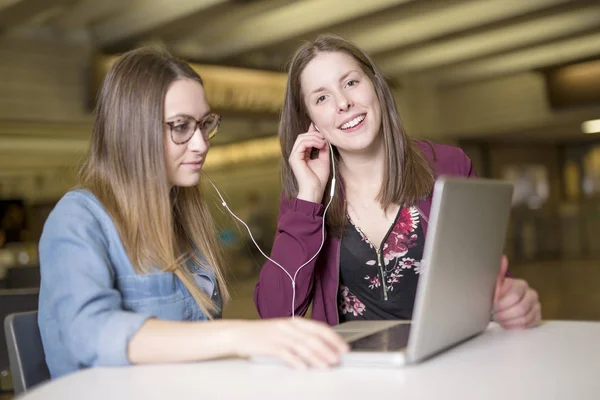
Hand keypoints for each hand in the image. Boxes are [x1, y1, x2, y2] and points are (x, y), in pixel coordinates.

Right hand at [232, 317, 348, 368]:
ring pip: (302, 346)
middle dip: (328, 348)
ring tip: (326, 365)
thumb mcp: (284, 331)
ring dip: (316, 356)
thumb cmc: (263, 334)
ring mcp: (279, 335)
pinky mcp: (269, 345)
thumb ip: (301, 336)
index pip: (319, 327)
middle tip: (338, 358)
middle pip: (312, 337)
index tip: (344, 347)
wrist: (238, 333)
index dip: (333, 337)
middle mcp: (288, 327)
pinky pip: (285, 353)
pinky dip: (295, 361)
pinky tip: (303, 368)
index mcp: (295, 321)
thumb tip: (322, 347)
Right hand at [288, 123, 330, 202]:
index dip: (312, 131)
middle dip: (315, 134)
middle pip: (303, 136)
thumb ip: (323, 149)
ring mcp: (294, 156)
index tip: (322, 128)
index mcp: (302, 155)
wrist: (314, 190)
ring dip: (314, 137)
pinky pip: (302, 143)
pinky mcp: (294, 158)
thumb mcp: (324, 160)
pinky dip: (312, 141)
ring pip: (301, 138)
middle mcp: (296, 154)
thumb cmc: (319, 179)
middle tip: (325, 137)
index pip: (305, 139)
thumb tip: (325, 138)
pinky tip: (320, 145)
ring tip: (324, 142)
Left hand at [493, 255, 540, 328]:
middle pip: (520, 308)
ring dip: (508, 321)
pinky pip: (528, 325)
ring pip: (524, 318)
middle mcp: (532, 294)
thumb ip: (498, 273)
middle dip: (504, 314)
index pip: (514, 295)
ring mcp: (536, 306)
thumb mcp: (495, 283)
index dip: (501, 303)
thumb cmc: (497, 293)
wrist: (503, 302)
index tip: (491, 306)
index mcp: (521, 284)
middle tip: (493, 315)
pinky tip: (506, 324)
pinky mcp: (537, 317)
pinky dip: (515, 326)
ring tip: (498, 319)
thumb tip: (502, 258)